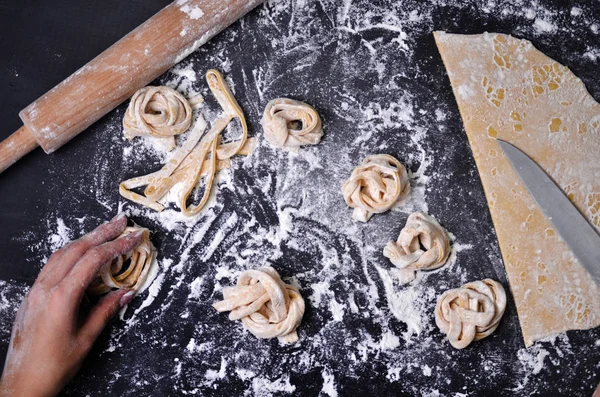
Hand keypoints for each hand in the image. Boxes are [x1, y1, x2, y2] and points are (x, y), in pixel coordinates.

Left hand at [0, 214, 142, 396]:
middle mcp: (45, 288)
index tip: (133, 237)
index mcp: (61, 297)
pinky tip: (82, 254)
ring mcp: (36, 290)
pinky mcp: (32, 296)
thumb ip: (106, 311)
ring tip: (105, 232)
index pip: (93, 260)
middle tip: (121, 221)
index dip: (116, 246)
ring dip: (85, 240)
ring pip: (62, 253)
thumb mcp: (86, 339)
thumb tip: (125, 293)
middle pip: (76, 248)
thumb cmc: (52, 366)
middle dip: (101, 232)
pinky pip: (52, 265)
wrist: (21, 384)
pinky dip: (71, 253)